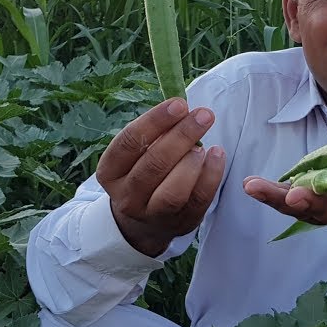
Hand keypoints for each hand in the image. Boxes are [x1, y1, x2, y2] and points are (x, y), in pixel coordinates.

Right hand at [96, 98, 225, 255]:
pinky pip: (198, 200)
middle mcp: (126, 196)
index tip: (179, 104)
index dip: (155, 121)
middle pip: (153, 165)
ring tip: (203, 145)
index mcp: (110, 172)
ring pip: (173, 190)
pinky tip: (217, 155)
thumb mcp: (136, 155)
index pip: (128, 143)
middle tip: (203, 115)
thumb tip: (181, 107)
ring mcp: (152, 214)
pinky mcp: (180, 223)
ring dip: (192, 162)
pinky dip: (211, 175)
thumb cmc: (143, 173)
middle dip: (181, 136)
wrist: (144, 222)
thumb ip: (154, 134)